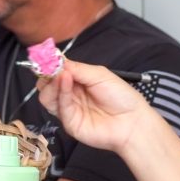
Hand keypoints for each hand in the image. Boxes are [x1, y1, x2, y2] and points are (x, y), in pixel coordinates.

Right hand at [38, 60, 152, 153]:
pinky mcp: (69, 123)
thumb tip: (56, 61)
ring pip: (47, 97)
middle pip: (46, 85)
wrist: (133, 121)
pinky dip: (61, 91)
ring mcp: (69, 110)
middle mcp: (70, 96)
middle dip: (46, 74)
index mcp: (76, 82)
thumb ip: (77, 68)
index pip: (55, 73)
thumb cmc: (121, 96)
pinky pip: (60, 107)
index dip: (49, 65)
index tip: (46, 57)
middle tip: (51, 67)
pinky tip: (66, 80)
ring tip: (60, 74)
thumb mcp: (99, 74)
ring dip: (51, 83)